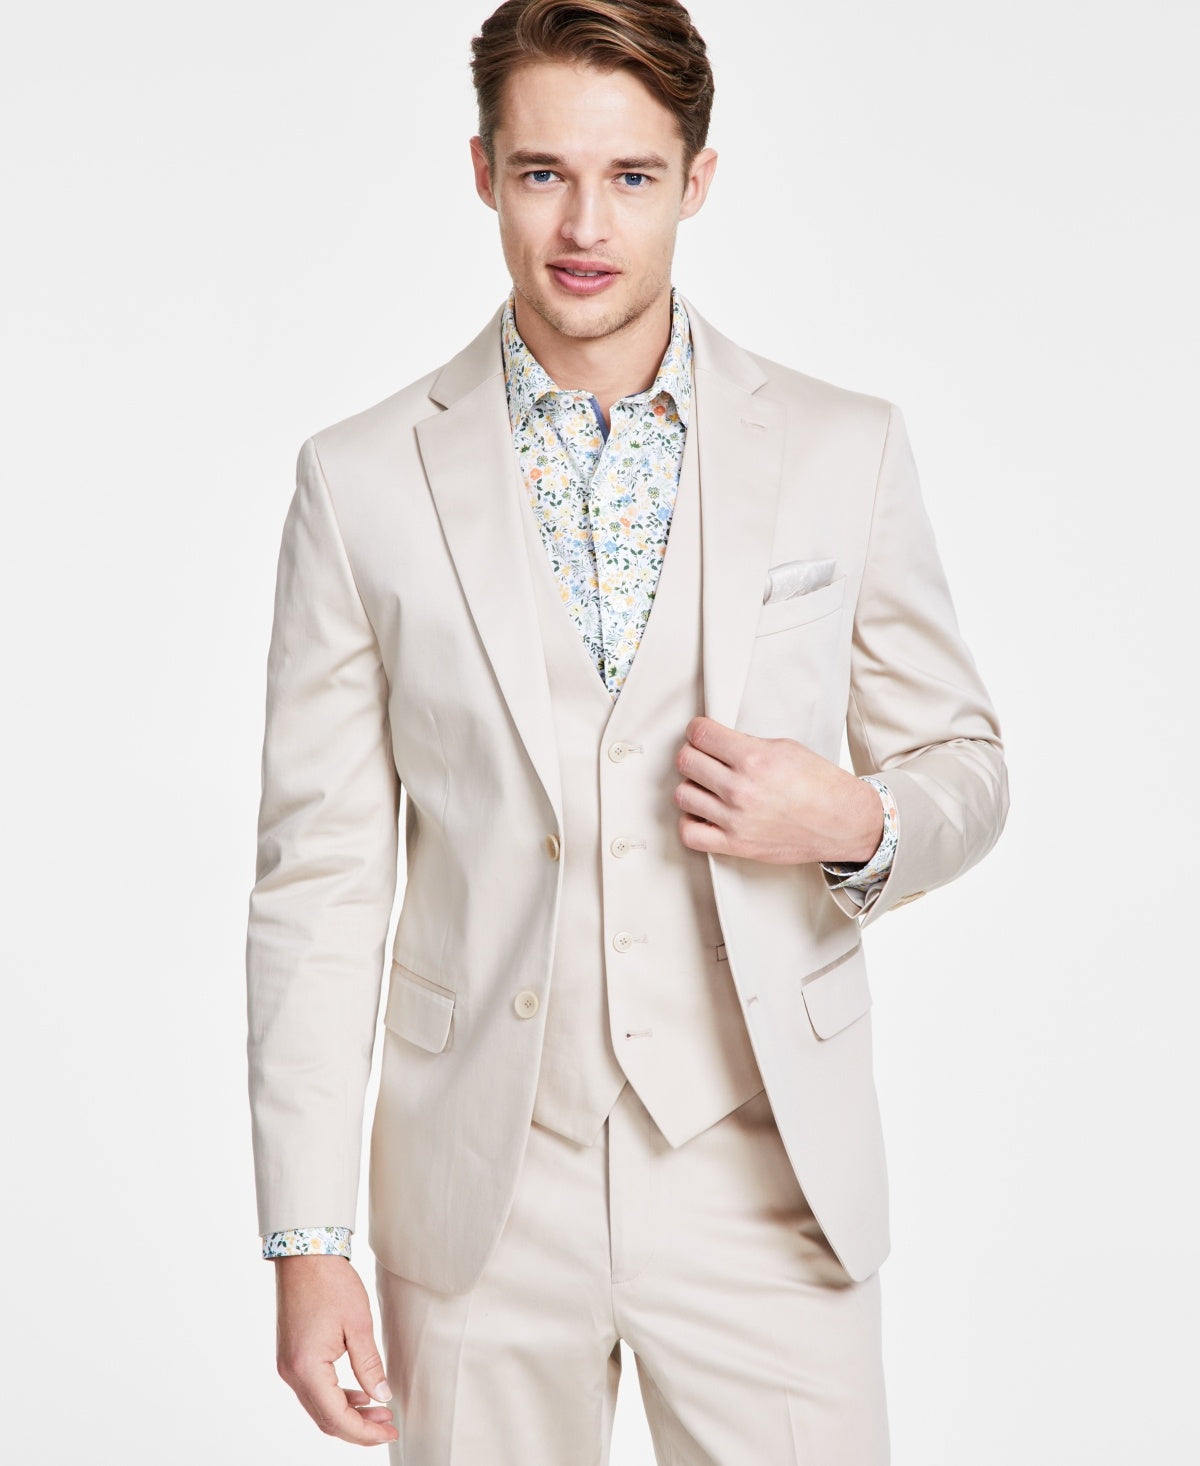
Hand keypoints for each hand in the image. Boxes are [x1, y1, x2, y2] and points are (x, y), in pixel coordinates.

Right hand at [274, 1255, 398, 1447]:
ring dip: (348, 1413)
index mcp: (307, 1368)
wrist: (305, 1255)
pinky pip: (314, 1390)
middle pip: (325, 1418)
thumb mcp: (359, 1325)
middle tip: (389, 1426)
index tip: (390, 1432)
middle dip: (358, 1428)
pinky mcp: (291, 1356)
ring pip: (319, 1406)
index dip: (364, 1432)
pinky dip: (336, 1397)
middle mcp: (292, 1373)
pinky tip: (360, 1394)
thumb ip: (370, 1366)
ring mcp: (288, 1366)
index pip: (337, 1417)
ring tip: (380, 1411)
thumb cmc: (331, 1283)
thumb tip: (382, 1397)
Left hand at [674, 716, 883, 865]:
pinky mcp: (735, 845)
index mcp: (754, 759)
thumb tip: (716, 742)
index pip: (700, 734)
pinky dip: (691, 822)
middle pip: (686, 761)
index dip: (697, 730)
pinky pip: (689, 833)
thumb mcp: (785, 748)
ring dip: (692, 787)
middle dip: (694, 754)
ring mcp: (735, 819)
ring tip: (707, 786)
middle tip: (705, 757)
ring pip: (682, 795)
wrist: (843, 822)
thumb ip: (746, 744)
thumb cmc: (820, 784)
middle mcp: (740, 789)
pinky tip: (704, 813)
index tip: (701, 733)